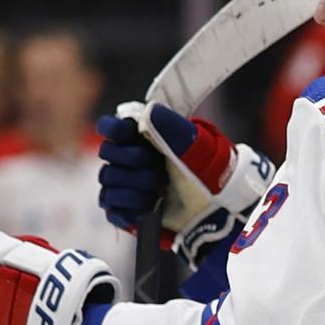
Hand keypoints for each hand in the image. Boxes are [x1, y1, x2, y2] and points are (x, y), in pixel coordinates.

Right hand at [98, 102, 266, 265]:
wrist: (217, 212)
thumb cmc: (211, 176)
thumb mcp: (196, 146)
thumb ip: (171, 126)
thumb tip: (149, 112)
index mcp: (147, 138)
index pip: (112, 126)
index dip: (115, 129)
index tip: (128, 134)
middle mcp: (133, 159)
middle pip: (107, 152)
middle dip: (131, 159)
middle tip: (156, 167)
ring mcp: (128, 186)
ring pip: (108, 180)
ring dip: (133, 183)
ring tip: (158, 188)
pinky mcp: (127, 211)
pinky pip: (110, 207)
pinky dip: (129, 205)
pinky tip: (148, 204)